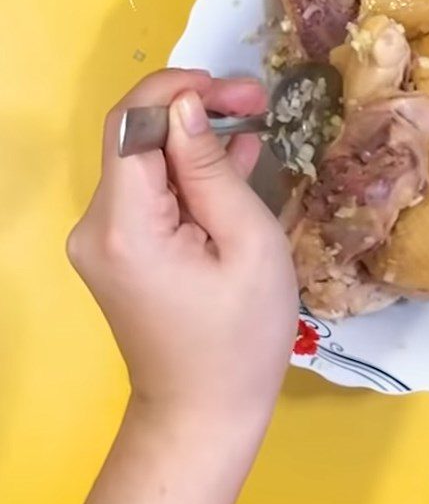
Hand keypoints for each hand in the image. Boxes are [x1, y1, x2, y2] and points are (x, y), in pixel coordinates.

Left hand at [67, 68, 297, 420]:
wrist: (205, 413)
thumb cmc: (241, 336)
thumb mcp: (247, 244)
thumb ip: (211, 169)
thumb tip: (185, 106)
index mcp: (125, 226)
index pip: (131, 123)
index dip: (178, 90)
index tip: (234, 89)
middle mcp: (97, 227)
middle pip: (135, 139)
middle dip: (192, 110)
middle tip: (256, 101)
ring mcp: (103, 242)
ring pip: (145, 164)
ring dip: (194, 140)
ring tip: (252, 123)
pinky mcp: (119, 252)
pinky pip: (150, 196)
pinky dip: (186, 176)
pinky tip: (232, 162)